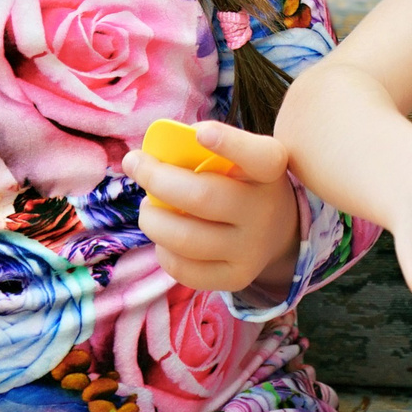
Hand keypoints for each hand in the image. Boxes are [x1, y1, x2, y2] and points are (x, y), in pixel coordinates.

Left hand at [127, 123, 302, 294]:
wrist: (276, 230)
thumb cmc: (242, 182)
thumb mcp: (238, 158)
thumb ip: (204, 151)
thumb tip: (148, 159)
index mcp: (269, 171)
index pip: (258, 157)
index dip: (230, 144)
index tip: (200, 133)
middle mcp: (265, 211)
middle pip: (202, 197)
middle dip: (157, 179)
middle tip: (135, 165)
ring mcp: (251, 250)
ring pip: (185, 238)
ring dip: (153, 219)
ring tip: (149, 208)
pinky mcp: (235, 278)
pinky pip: (183, 269)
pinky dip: (163, 250)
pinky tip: (165, 237)